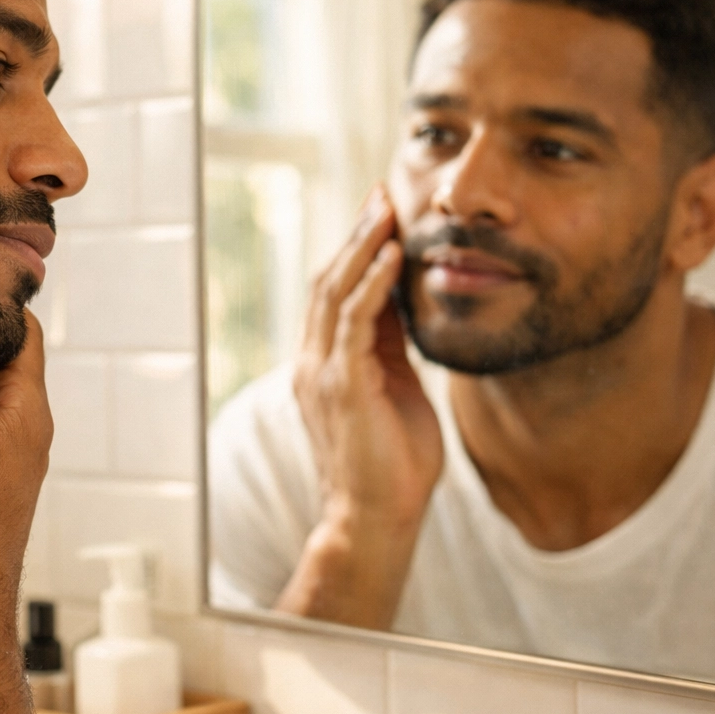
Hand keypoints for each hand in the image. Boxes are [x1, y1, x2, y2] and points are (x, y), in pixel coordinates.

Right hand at [278, 190, 442, 628]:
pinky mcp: (343, 385)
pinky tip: (392, 254)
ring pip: (335, 292)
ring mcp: (322, 373)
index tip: (379, 213)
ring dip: (363, 246)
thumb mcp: (394, 390)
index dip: (355, 250)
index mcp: (323, 364)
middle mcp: (313, 362)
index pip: (333, 293)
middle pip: (327, 280)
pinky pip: (354, 321)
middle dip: (355, 233)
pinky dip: (373, 282)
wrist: (376, 519)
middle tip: (380, 194)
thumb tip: (401, 308)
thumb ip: (389, 350)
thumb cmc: (393, 465)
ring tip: (387, 210)